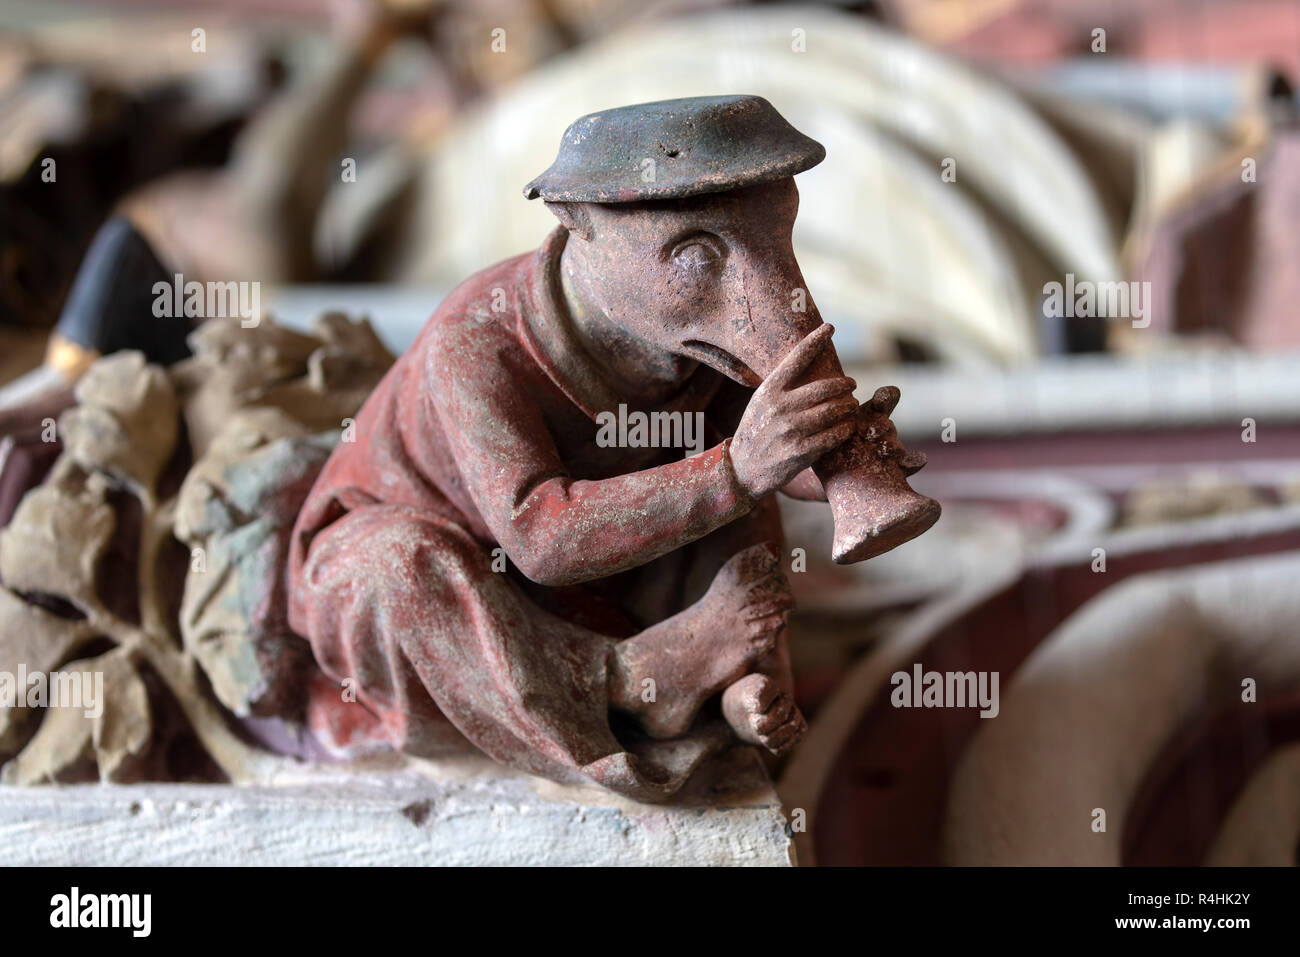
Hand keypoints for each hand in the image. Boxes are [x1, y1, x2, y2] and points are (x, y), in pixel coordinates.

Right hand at [729, 324, 857, 498]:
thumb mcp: (760, 403)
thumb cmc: (756, 432)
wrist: (742, 470)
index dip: (814, 340)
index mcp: (768, 391)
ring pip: (832, 411)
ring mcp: (790, 431)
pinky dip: (845, 429)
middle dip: (844, 385)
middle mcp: (779, 408)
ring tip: (852, 404)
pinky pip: (833, 436)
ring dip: (848, 406)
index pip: (795, 358)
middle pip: (824, 388)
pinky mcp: (800, 452)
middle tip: (851, 384)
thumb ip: (781, 387)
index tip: (829, 327)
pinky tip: (849, 426)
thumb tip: (804, 363)